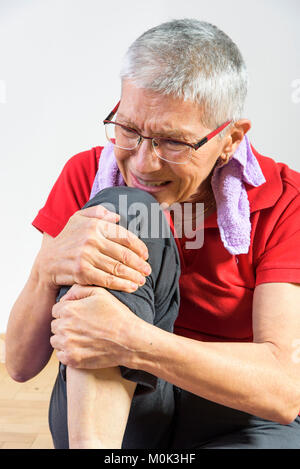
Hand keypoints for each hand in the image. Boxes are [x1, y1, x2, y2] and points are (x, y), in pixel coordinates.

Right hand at [36, 205, 150, 292]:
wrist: (48, 261)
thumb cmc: (67, 239)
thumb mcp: (78, 218)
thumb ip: (98, 213)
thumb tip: (117, 217)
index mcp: (94, 225)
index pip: (124, 236)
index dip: (139, 247)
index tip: (146, 255)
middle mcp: (91, 239)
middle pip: (123, 254)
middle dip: (139, 264)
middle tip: (148, 271)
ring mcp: (86, 256)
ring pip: (117, 268)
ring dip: (133, 276)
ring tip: (142, 281)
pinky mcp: (82, 272)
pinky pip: (107, 279)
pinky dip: (122, 284)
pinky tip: (131, 287)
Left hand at [50, 284, 143, 368]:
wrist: (129, 340)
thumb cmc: (116, 314)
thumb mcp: (100, 293)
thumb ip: (79, 290)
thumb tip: (64, 297)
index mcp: (68, 309)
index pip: (56, 309)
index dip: (67, 311)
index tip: (79, 315)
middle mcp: (64, 327)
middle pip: (55, 325)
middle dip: (65, 324)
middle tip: (81, 326)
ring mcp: (67, 345)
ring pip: (55, 340)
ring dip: (64, 338)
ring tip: (81, 337)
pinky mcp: (72, 359)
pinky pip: (60, 355)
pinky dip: (68, 352)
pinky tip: (82, 347)